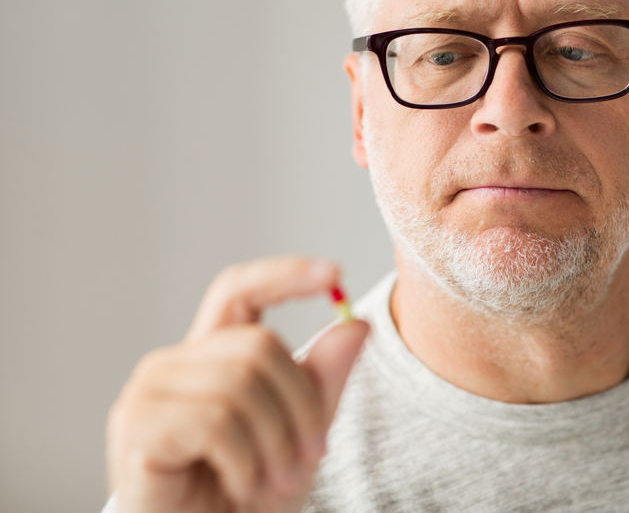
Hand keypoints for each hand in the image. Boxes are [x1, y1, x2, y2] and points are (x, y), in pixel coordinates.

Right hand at [106, 257, 368, 512]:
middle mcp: (173, 364)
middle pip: (259, 346)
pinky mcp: (136, 425)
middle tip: (312, 456)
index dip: (283, 275)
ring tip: (275, 480)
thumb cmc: (245, 499)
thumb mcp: (301, 436)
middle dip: (302, 405)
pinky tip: (241, 486)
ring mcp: (149, 391)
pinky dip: (245, 462)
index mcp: (209, 357)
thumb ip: (322, 382)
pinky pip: (216, 421)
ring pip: (241, 383)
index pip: (238, 291)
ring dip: (276, 442)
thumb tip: (357, 324)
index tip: (333, 274)